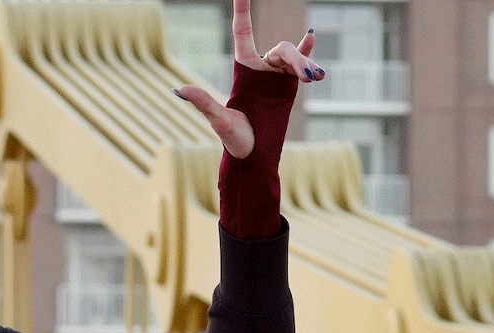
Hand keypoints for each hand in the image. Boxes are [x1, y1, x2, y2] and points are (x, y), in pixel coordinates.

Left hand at [174, 0, 322, 158]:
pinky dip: (307, 52)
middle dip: (297, 59)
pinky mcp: (288, 87)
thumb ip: (202, 102)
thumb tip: (177, 90)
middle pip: (281, 49)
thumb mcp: (219, 120)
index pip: (243, 32)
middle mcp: (260, 69)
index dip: (242, 10)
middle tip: (308, 77)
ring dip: (306, 64)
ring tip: (316, 77)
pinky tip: (311, 38)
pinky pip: (300, 62)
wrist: (254, 157)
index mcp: (243, 69)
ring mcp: (275, 77)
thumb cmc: (234, 141)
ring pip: (293, 58)